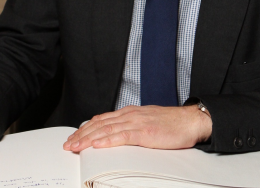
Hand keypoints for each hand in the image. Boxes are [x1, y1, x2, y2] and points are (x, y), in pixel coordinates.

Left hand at [62, 105, 211, 152]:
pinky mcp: (144, 132)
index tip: (74, 137)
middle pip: (99, 124)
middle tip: (68, 144)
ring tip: (76, 146)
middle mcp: (130, 115)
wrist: (190, 121)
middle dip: (81, 134)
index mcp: (130, 113)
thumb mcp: (147, 123)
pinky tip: (97, 145)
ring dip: (89, 138)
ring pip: (106, 129)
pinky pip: (122, 136)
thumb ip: (131, 128)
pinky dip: (107, 140)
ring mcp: (136, 122)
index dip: (85, 128)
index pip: (102, 120)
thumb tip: (116, 136)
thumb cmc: (172, 125)